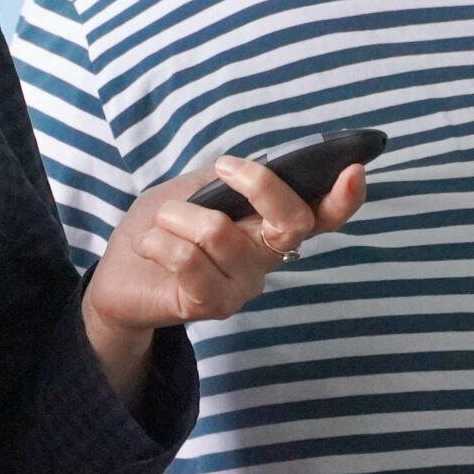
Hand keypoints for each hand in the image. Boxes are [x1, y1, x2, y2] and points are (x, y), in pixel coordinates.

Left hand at [82, 154, 366, 406]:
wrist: (119, 273)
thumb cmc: (163, 226)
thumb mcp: (194, 189)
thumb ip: (227, 182)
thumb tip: (254, 167)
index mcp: (269, 226)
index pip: (321, 217)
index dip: (344, 198)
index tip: (353, 170)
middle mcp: (267, 259)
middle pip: (293, 221)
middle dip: (260, 185)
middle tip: (225, 168)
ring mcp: (243, 286)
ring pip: (219, 232)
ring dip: (177, 216)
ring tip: (162, 223)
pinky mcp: (212, 306)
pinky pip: (188, 260)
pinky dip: (160, 241)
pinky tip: (152, 246)